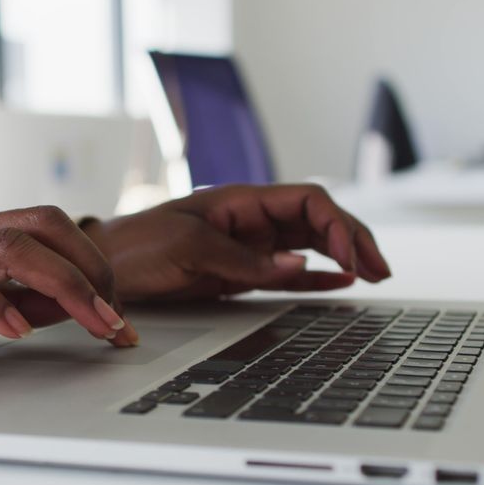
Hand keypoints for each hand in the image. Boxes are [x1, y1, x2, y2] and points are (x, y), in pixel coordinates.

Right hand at [0, 203, 135, 382]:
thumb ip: (16, 293)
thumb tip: (73, 302)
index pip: (51, 227)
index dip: (94, 263)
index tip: (116, 308)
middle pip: (44, 224)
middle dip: (92, 268)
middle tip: (116, 316)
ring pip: (14, 246)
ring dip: (65, 285)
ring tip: (92, 321)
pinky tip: (17, 330)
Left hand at [82, 184, 390, 300]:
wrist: (103, 268)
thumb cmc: (136, 246)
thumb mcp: (188, 248)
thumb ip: (244, 258)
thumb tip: (298, 263)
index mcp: (241, 201)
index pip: (308, 200)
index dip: (340, 224)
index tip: (355, 256)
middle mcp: (250, 219)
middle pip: (318, 220)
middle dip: (354, 239)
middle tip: (380, 269)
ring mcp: (248, 245)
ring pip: (310, 244)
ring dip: (343, 257)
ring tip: (373, 275)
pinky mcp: (239, 272)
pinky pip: (287, 271)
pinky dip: (316, 276)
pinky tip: (340, 284)